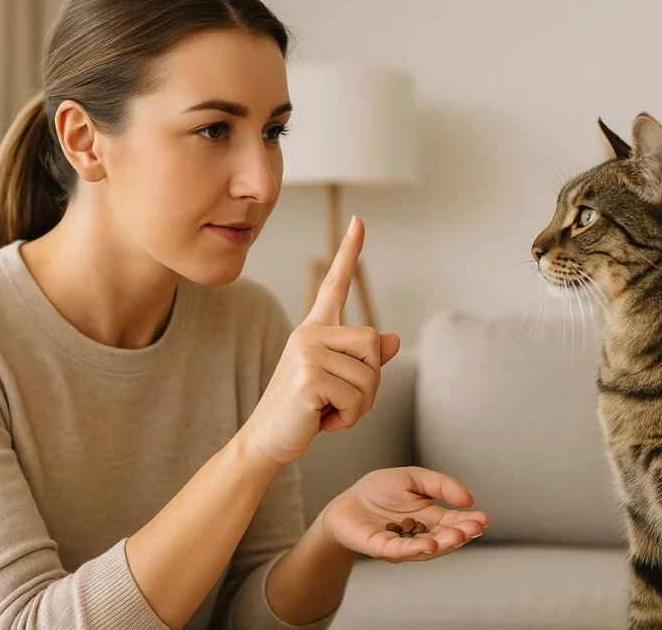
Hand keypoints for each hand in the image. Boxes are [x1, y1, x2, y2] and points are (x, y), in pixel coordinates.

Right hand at [241, 216, 400, 469]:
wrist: (267, 441)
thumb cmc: (304, 410)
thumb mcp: (338, 381)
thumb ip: (364, 360)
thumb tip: (395, 339)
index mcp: (315, 328)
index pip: (335, 283)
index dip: (350, 252)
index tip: (359, 220)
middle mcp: (309, 333)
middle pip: (374, 343)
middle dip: (371, 382)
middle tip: (341, 401)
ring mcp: (306, 352)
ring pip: (370, 376)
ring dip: (360, 406)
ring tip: (329, 412)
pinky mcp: (309, 377)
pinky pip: (357, 397)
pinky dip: (348, 419)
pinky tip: (322, 421)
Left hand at [318, 467, 489, 561]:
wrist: (345, 502)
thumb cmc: (378, 491)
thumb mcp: (414, 478)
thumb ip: (440, 485)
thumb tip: (468, 498)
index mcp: (429, 518)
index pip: (453, 522)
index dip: (468, 522)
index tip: (484, 519)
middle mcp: (419, 535)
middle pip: (444, 538)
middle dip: (461, 533)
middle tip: (476, 528)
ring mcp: (401, 544)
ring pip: (426, 547)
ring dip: (444, 543)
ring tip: (460, 535)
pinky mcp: (380, 547)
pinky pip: (400, 549)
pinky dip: (415, 548)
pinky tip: (430, 545)